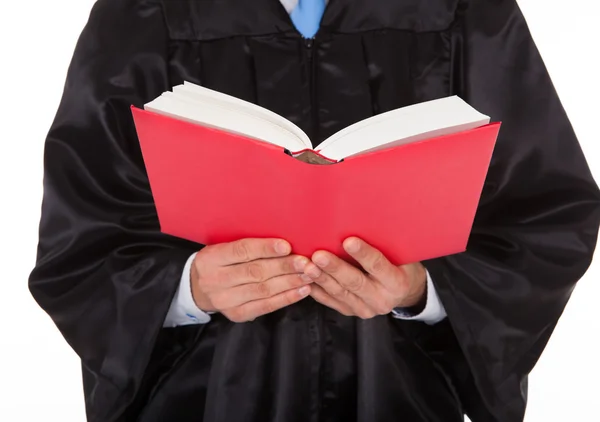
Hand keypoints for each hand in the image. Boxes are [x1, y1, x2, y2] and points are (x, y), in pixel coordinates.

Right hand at [191, 238, 311, 321]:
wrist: (198, 288)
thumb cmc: (220, 262)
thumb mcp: (223, 248)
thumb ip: (247, 245)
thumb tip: (283, 242)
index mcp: (211, 258)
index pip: (241, 251)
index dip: (265, 248)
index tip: (287, 246)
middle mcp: (215, 280)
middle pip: (255, 272)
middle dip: (284, 266)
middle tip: (306, 262)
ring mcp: (225, 300)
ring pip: (263, 290)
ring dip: (290, 282)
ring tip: (309, 274)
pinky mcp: (237, 314)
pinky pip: (266, 306)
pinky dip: (286, 298)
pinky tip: (302, 290)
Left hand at [305, 237, 426, 318]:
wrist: (402, 291)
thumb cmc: (398, 263)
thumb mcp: (398, 254)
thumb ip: (381, 244)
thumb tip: (360, 219)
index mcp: (397, 283)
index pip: (378, 266)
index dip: (363, 254)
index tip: (348, 241)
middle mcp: (381, 300)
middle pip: (355, 282)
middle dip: (335, 268)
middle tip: (319, 255)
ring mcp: (365, 309)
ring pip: (339, 292)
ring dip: (321, 278)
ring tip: (307, 265)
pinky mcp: (350, 311)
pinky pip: (330, 301)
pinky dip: (316, 289)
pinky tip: (304, 277)